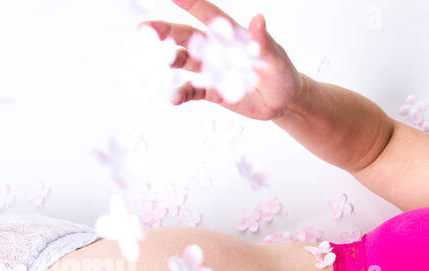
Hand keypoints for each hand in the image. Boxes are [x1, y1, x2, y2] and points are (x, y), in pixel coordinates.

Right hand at [140, 0, 302, 120]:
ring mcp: (211, 70)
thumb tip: (258, 19)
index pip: (206, 14)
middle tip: (145, 29)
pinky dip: (181, 93)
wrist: (284, 101)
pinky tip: (173, 97)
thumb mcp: (276, 57)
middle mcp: (215, 49)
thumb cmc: (281, 72)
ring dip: (169, 60)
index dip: (189, 3)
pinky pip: (192, 90)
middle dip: (165, 31)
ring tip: (159, 63)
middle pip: (185, 36)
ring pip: (183, 61)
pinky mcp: (212, 91)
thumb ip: (263, 41)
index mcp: (229, 34)